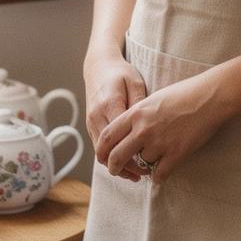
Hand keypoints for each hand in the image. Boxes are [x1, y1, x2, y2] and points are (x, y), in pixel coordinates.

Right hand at [84, 53, 146, 182]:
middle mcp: (97, 116)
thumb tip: (148, 125)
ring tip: (137, 174)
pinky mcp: (90, 125)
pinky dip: (111, 158)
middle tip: (144, 173)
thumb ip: (140, 103)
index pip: (119, 137)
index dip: (133, 153)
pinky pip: (98, 147)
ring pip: (100, 153)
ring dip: (117, 166)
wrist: (99, 66)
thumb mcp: (135, 82)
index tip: (149, 161)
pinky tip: (126, 163)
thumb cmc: (121, 73)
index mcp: (110, 104)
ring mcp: (91, 121)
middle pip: (107, 150)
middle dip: (124, 165)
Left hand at [96, 73, 224, 184]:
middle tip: (116, 170)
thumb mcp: (153, 99)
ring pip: (141, 165)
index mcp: (136, 113)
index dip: (101, 150)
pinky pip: (159, 174)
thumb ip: (137, 116)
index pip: (107, 137)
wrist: (209, 96)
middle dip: (114, 168)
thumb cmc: (183, 94)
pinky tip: (162, 170)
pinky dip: (159, 176)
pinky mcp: (176, 153)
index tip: (103, 157)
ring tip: (151, 162)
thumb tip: (127, 133)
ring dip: (144, 167)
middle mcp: (143, 129)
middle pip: (117, 157)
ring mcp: (160, 142)